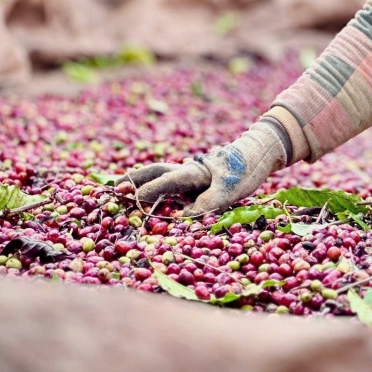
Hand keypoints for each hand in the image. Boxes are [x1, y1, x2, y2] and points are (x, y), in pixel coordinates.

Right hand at [124, 118, 290, 214]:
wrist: (258, 153)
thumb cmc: (245, 171)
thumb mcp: (231, 190)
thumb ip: (209, 203)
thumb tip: (186, 218)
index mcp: (194, 173)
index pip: (167, 181)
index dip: (150, 191)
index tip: (132, 199)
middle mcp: (188, 172)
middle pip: (155, 171)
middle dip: (134, 179)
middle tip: (113, 186)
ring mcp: (190, 174)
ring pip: (159, 175)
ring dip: (140, 180)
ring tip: (120, 188)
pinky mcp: (194, 180)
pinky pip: (169, 182)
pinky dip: (154, 186)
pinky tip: (146, 194)